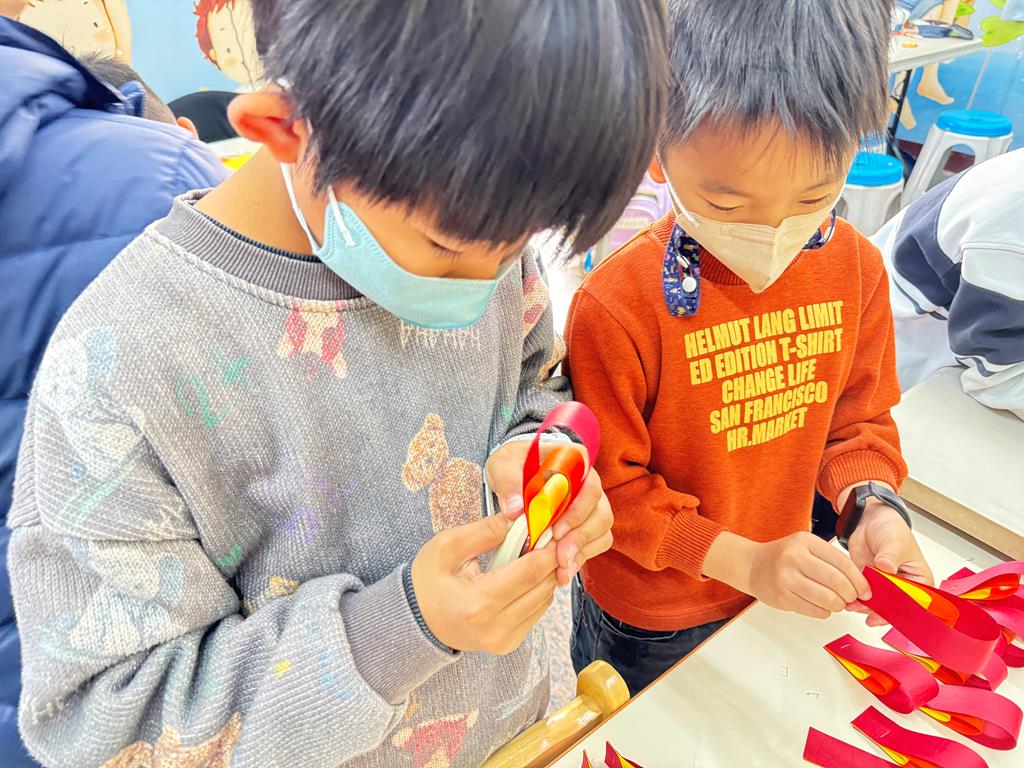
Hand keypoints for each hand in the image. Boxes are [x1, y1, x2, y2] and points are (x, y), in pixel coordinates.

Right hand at [411, 514, 558, 653]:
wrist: (415, 620)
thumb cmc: (427, 583)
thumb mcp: (448, 546)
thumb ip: (486, 530)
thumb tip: (519, 519)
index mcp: (479, 603)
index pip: (530, 573)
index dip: (547, 549)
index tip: (553, 530)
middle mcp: (495, 628)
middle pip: (543, 588)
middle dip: (550, 560)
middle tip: (546, 539)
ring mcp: (503, 640)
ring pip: (544, 601)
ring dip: (545, 576)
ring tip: (531, 556)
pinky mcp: (508, 644)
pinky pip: (536, 613)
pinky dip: (536, 592)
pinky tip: (523, 576)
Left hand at [486, 440, 612, 584]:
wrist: (514, 474)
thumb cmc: (513, 465)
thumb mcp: (504, 465)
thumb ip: (508, 482)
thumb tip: (515, 509)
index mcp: (574, 460)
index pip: (589, 484)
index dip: (577, 510)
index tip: (556, 530)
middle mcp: (588, 482)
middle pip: (600, 511)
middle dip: (580, 537)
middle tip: (559, 556)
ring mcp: (591, 504)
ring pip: (601, 529)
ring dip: (582, 550)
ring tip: (561, 567)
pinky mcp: (586, 524)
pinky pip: (596, 543)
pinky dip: (580, 557)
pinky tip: (562, 570)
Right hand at [744, 531, 871, 618]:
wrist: (752, 565)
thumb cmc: (784, 557)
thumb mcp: (806, 547)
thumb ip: (830, 561)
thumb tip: (859, 584)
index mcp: (805, 542)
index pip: (842, 563)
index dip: (858, 580)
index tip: (865, 590)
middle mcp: (794, 558)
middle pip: (836, 582)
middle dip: (850, 595)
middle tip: (852, 598)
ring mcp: (786, 579)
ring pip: (827, 600)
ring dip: (838, 605)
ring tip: (837, 603)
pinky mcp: (782, 598)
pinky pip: (814, 611)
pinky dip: (824, 611)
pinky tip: (821, 606)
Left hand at [848, 501, 932, 625]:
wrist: (871, 522)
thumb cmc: (892, 530)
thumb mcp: (894, 542)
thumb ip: (890, 556)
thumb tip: (887, 567)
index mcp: (920, 582)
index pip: (914, 602)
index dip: (901, 610)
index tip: (887, 612)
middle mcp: (904, 589)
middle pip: (895, 607)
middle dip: (879, 611)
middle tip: (865, 610)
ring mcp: (885, 588)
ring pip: (877, 605)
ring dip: (865, 607)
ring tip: (852, 605)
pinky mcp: (870, 585)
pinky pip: (864, 598)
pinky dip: (856, 601)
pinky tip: (848, 600)